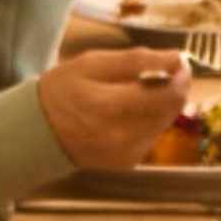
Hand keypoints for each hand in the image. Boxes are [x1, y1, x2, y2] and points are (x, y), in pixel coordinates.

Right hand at [40, 42, 201, 170]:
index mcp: (108, 107)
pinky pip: (153, 134)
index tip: (180, 62)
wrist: (39, 132)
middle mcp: (121, 136)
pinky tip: (129, 111)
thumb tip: (177, 58)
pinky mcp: (129, 162)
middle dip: (173, 87)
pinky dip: (150, 119)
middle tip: (162, 72)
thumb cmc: (63, 90)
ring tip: (138, 90)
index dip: (181, 76)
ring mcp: (126, 153)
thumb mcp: (92, 63)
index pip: (166, 94)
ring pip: (165, 121)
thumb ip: (137, 60)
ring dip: (162, 103)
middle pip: (171, 109)